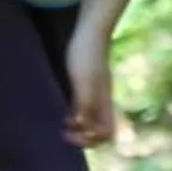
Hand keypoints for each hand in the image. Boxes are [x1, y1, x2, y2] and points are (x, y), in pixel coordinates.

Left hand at [62, 28, 116, 147]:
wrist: (91, 29)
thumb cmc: (86, 54)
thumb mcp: (83, 80)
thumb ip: (85, 103)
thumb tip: (82, 125)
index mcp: (104, 102)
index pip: (107, 133)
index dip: (90, 141)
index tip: (71, 133)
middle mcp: (102, 100)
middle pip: (101, 131)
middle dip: (85, 138)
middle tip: (65, 133)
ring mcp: (96, 92)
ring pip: (92, 120)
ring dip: (80, 128)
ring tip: (64, 126)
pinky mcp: (87, 83)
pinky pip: (85, 108)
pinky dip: (76, 115)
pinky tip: (64, 110)